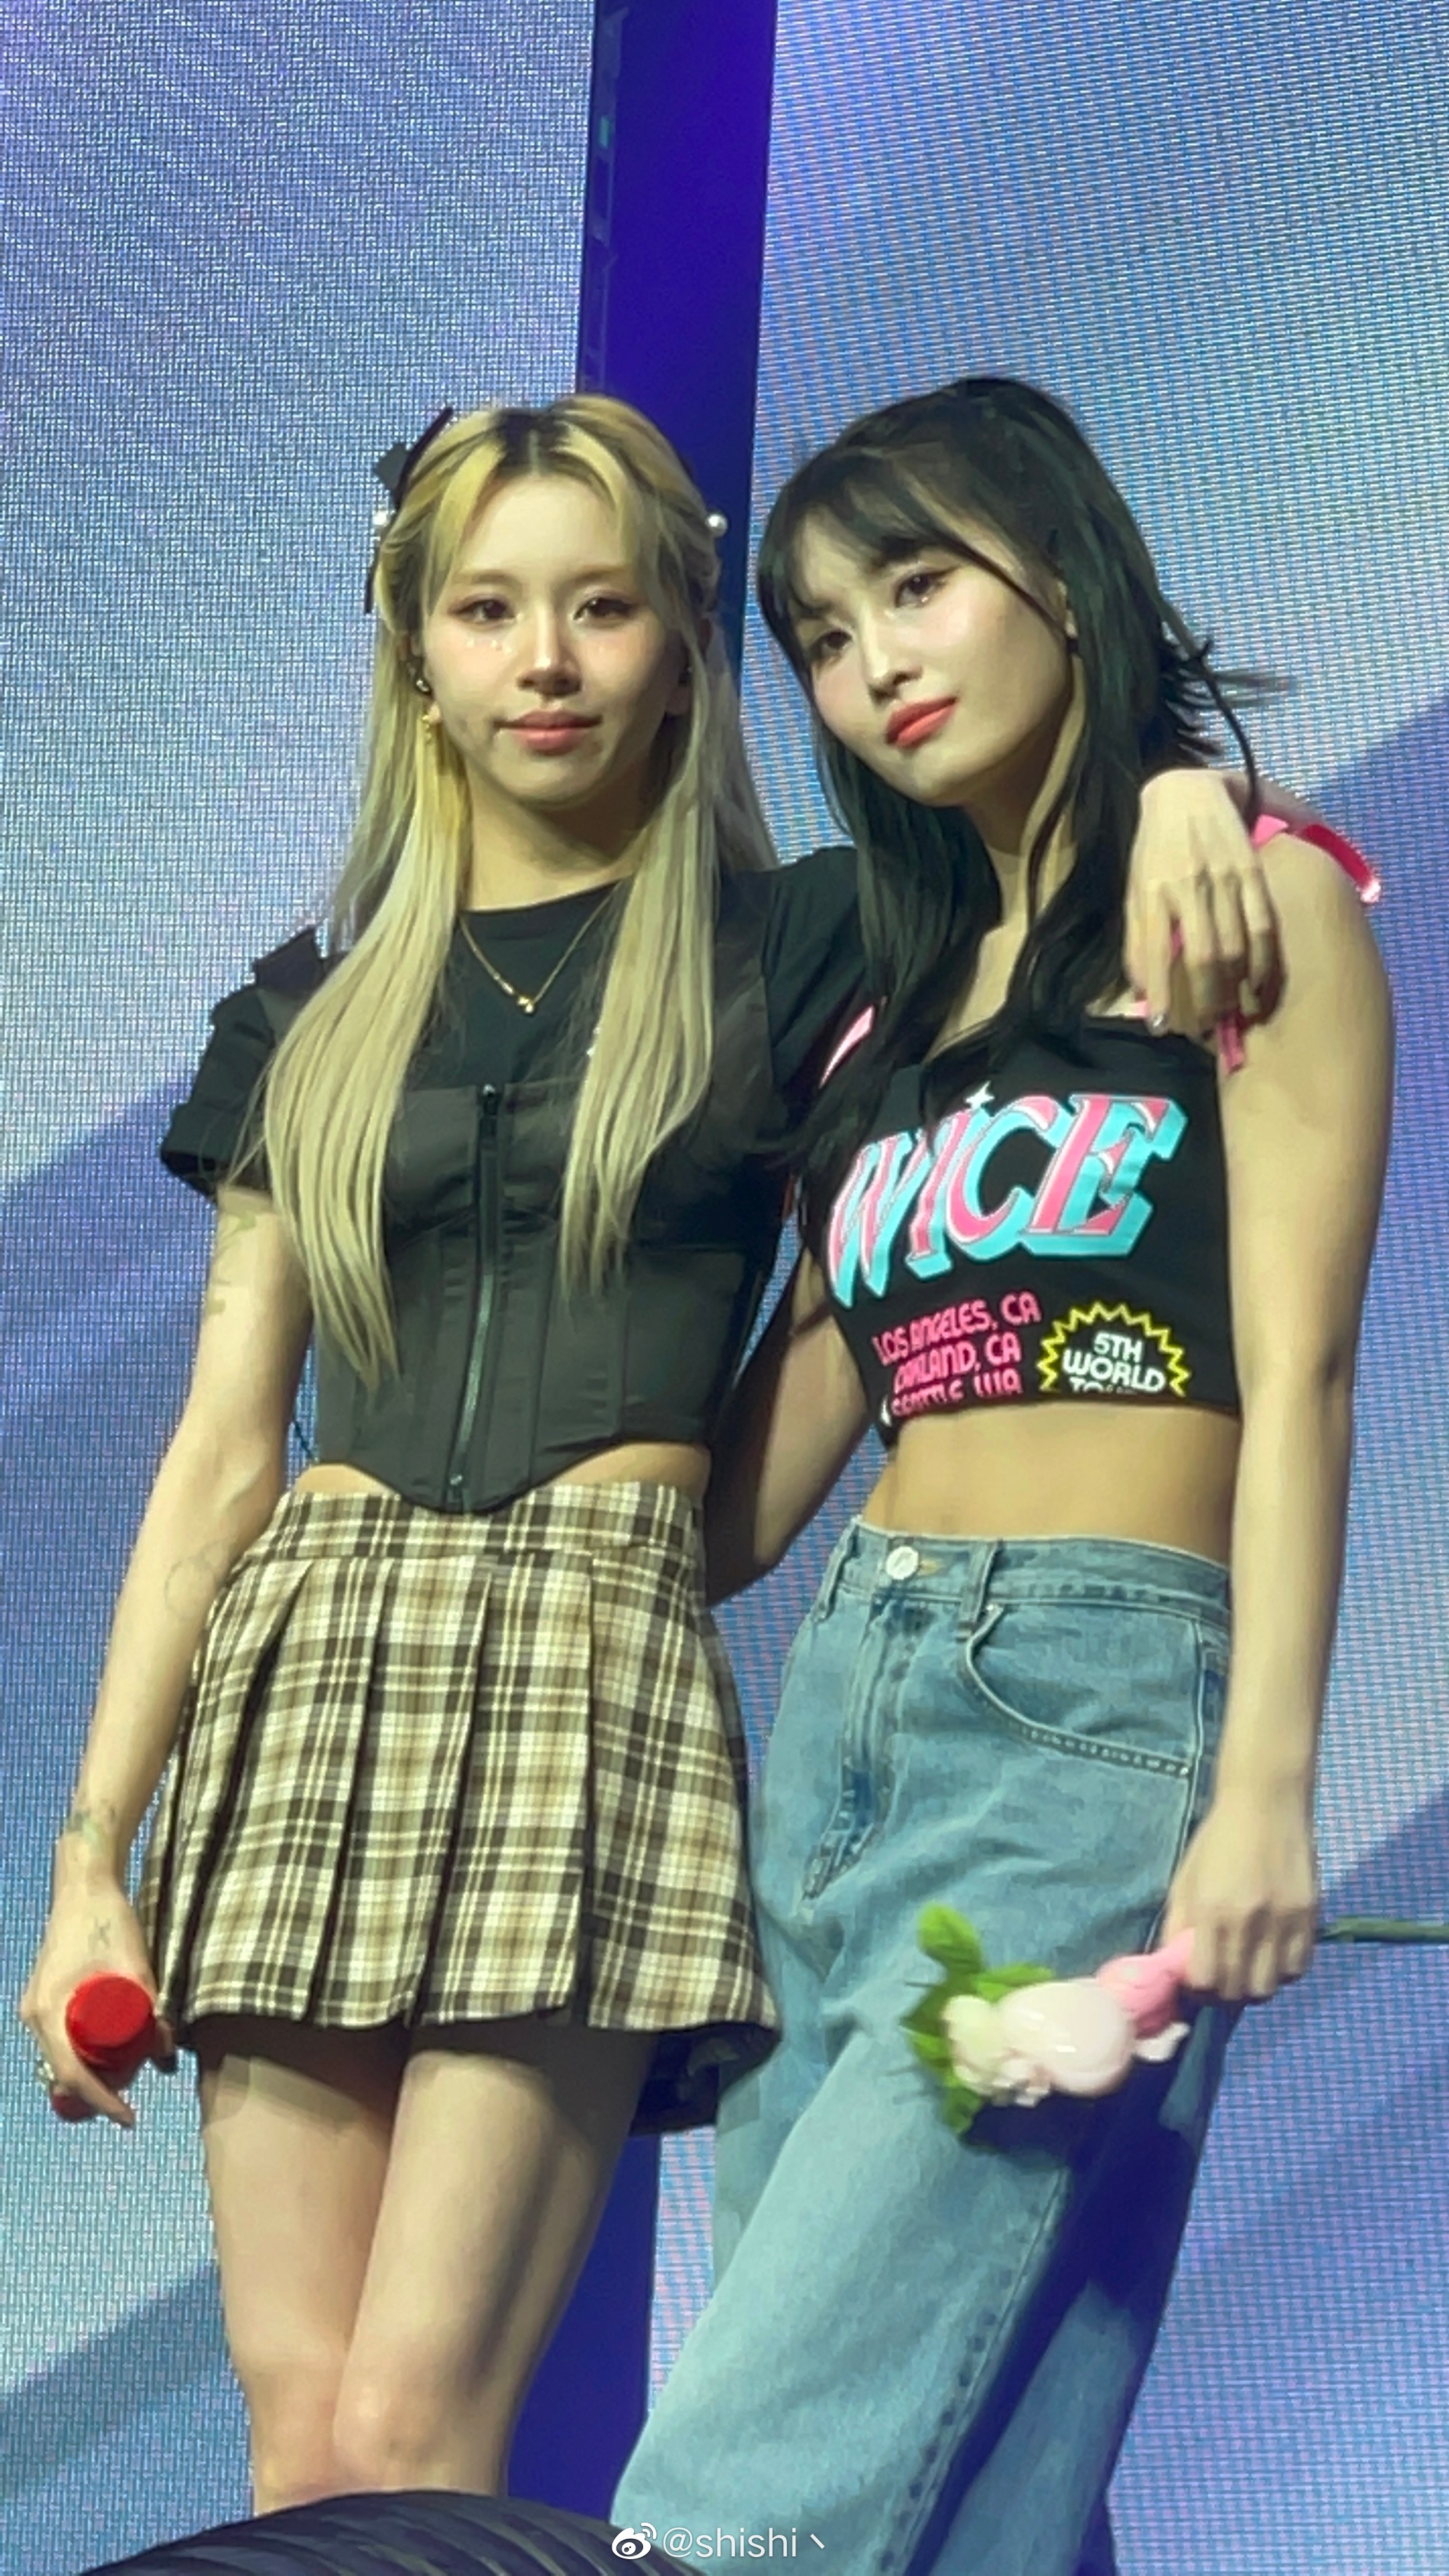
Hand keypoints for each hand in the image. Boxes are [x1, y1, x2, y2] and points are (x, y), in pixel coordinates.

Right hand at [18, 1879, 167, 2126]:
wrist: (84, 1885)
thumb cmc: (107, 1918)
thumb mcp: (135, 1963)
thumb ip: (150, 2005)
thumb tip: (165, 2048)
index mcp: (49, 2011)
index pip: (72, 2075)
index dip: (102, 2102)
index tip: (130, 2118)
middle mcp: (35, 2015)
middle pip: (63, 2073)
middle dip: (98, 2092)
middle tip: (135, 2095)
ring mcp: (36, 2007)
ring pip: (60, 2058)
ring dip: (90, 2073)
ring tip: (128, 2072)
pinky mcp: (44, 1999)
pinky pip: (59, 2041)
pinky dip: (81, 2055)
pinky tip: (108, 2054)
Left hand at [1125, 770, 1281, 1036]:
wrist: (1186, 792)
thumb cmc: (1155, 848)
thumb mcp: (1135, 886)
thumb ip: (1137, 936)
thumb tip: (1143, 989)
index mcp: (1152, 891)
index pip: (1154, 953)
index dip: (1162, 994)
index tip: (1164, 1028)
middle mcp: (1188, 886)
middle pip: (1202, 957)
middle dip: (1206, 1001)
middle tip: (1208, 1027)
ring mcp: (1223, 878)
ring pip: (1235, 946)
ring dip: (1235, 989)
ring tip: (1234, 1015)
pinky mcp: (1252, 871)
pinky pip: (1262, 925)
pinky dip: (1263, 961)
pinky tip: (1259, 985)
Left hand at [1162, 1788, 1317, 2001]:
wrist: (1266, 1801)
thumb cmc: (1219, 1838)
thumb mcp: (1186, 1877)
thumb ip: (1179, 1924)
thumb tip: (1175, 1966)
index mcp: (1212, 1910)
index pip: (1206, 1979)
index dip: (1199, 1986)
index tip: (1198, 1976)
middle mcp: (1249, 1921)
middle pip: (1239, 1989)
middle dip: (1226, 1989)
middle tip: (1223, 1973)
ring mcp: (1284, 1920)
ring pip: (1271, 1985)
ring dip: (1256, 1983)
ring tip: (1249, 1964)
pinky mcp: (1310, 1915)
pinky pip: (1298, 1967)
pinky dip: (1283, 1969)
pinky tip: (1273, 1952)